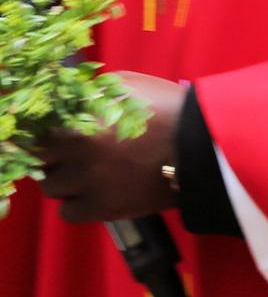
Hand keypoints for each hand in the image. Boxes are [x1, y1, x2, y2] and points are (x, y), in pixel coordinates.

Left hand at [37, 71, 184, 223]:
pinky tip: (96, 188)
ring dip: (65, 177)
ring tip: (89, 168)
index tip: (60, 131)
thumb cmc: (166, 106)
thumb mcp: (126, 84)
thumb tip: (68, 100)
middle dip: (55, 152)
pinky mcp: (102, 208)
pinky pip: (68, 211)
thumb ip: (90, 92)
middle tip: (76, 148)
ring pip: (51, 186)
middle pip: (41, 158)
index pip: (38, 131)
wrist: (200, 143)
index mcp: (81, 119)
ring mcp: (89, 183)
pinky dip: (78, 202)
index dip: (48, 130)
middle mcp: (78, 153)